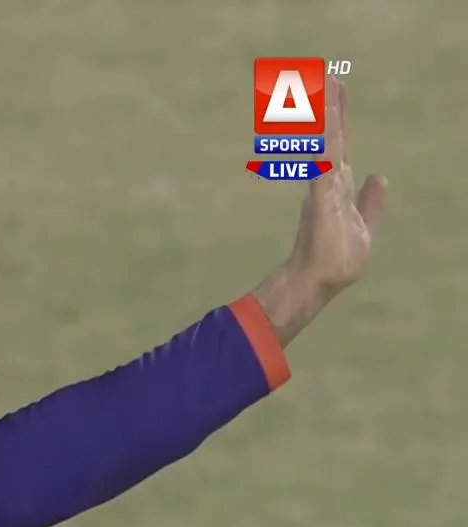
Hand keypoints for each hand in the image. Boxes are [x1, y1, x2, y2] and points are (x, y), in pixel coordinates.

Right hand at [286, 75, 387, 297]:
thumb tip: (379, 177)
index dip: (339, 120)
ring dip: (325, 112)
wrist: (319, 280)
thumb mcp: (364, 226)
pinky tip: (325, 116)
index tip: (336, 94)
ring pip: (326, 141)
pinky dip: (324, 137)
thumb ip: (371, 201)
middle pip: (332, 136)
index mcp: (339, 187)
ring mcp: (324, 185)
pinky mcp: (322, 194)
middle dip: (331, 106)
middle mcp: (329, 181)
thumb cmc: (337, 261)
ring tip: (323, 83)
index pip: (341, 146)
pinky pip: (325, 158)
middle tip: (327, 75)